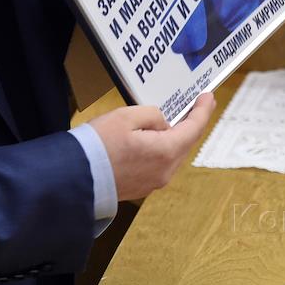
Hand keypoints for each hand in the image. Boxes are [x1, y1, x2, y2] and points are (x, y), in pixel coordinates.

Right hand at [87, 93, 215, 201]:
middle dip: (191, 123)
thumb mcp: (126, 116)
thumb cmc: (98, 145)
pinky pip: (160, 164)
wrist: (76, 177)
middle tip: (197, 105)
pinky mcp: (142, 187)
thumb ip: (152, 115)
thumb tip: (162, 124)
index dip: (203, 111)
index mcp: (165, 152)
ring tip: (174, 120)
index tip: (209, 97)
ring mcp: (154, 182)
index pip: (193, 129)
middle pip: (185, 143)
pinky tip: (154, 139)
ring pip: (172, 155)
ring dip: (175, 137)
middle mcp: (165, 171)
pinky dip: (162, 149)